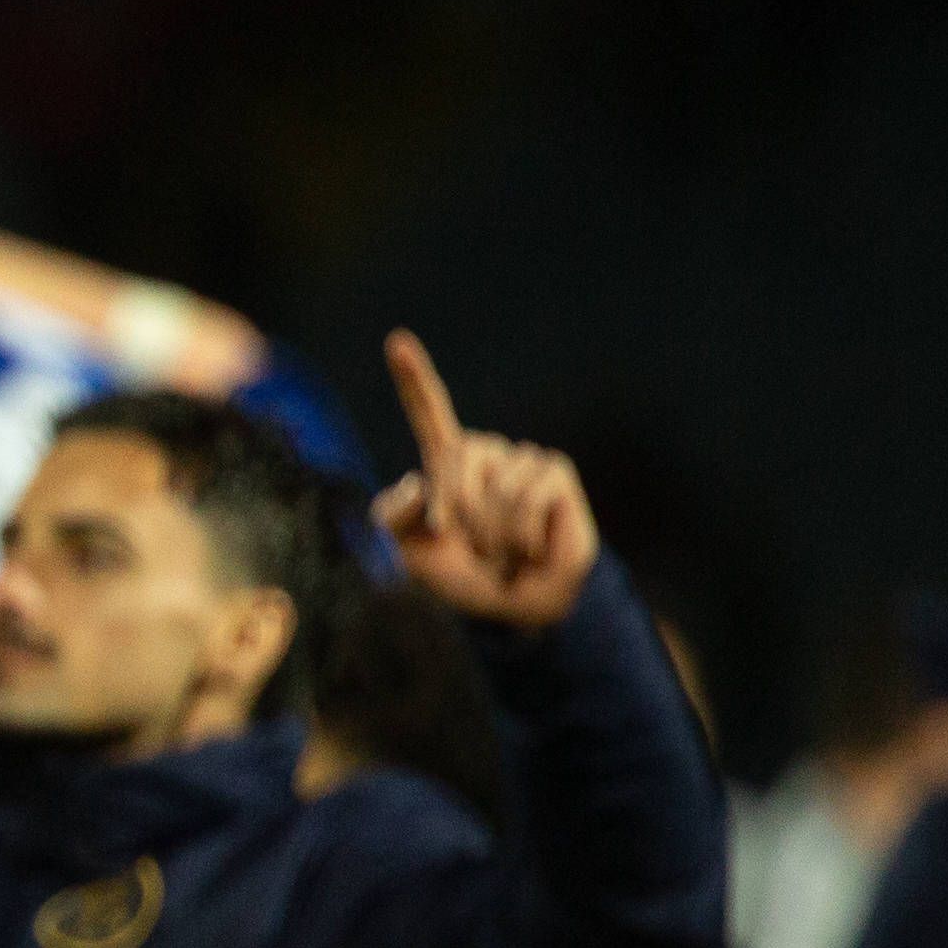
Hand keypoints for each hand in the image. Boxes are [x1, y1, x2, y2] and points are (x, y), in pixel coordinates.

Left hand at [371, 331, 600, 628]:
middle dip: (456, 507)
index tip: (397, 341)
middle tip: (470, 543)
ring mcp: (521, 460)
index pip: (429, 413)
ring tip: (503, 548)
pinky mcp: (554, 472)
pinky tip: (530, 547)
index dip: (414, 379)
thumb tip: (418, 484)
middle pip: (455, 456)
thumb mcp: (411, 552)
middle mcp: (485, 453)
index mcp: (446, 464)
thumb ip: (393, 518)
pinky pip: (526, 496)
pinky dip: (520, 533)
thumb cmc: (463, 574)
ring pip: (493, 484)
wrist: (513, 606)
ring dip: (491, 531)